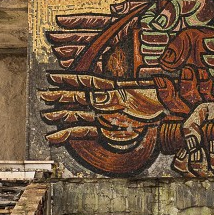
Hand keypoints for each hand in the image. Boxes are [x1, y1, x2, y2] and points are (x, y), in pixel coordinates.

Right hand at [40, 73, 164, 150]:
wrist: (170, 117)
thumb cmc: (168, 101)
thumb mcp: (166, 93)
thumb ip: (163, 88)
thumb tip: (159, 79)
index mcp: (118, 89)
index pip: (92, 82)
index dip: (74, 79)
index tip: (56, 77)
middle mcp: (107, 102)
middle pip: (80, 97)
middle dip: (62, 96)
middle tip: (43, 95)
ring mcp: (104, 116)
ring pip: (78, 114)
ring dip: (62, 114)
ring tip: (46, 115)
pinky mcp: (104, 130)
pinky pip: (83, 131)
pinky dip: (68, 134)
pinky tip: (55, 137)